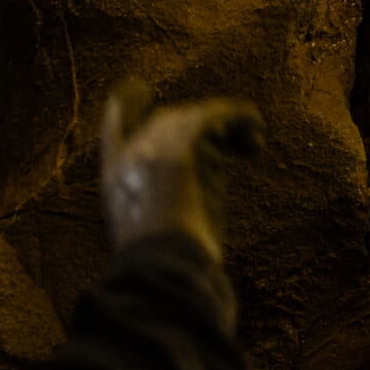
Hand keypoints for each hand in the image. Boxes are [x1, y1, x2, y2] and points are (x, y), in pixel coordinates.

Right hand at [101, 80, 263, 263]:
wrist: (162, 270)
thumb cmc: (161, 267)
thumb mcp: (143, 230)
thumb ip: (153, 205)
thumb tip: (181, 202)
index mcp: (113, 175)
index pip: (116, 118)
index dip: (135, 102)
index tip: (155, 99)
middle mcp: (131, 152)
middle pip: (167, 116)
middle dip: (199, 126)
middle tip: (228, 146)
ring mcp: (156, 144)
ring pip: (196, 115)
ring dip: (228, 127)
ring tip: (250, 146)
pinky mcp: (186, 144)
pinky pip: (220, 115)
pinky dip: (242, 119)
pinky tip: (257, 136)